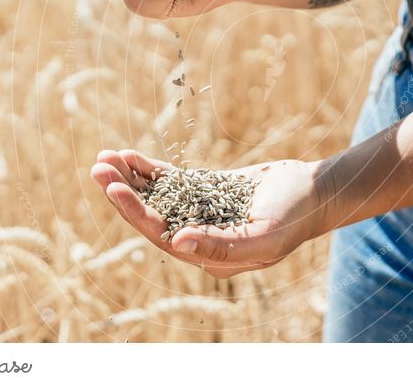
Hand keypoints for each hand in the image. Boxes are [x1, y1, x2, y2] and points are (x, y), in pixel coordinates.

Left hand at [90, 150, 330, 277]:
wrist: (315, 190)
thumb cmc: (295, 216)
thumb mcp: (264, 235)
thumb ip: (222, 246)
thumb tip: (177, 243)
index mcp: (209, 257)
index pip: (160, 235)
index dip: (134, 212)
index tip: (113, 187)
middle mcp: (199, 238)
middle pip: (150, 216)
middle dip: (123, 192)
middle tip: (98, 168)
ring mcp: (201, 213)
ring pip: (156, 198)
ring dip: (130, 179)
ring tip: (104, 158)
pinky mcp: (205, 192)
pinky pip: (170, 183)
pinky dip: (149, 170)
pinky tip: (129, 155)